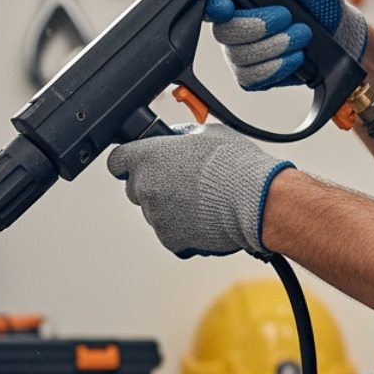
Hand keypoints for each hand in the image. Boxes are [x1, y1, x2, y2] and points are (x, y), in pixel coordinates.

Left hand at [106, 122, 293, 258]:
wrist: (256, 201)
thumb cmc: (234, 165)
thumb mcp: (206, 133)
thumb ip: (180, 137)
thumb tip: (175, 139)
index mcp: (147, 158)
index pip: (117, 161)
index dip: (129, 161)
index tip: (138, 163)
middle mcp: (145, 188)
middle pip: (135, 188)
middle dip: (153, 184)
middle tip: (182, 181)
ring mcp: (155, 216)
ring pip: (154, 211)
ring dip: (170, 207)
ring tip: (202, 200)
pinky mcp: (170, 240)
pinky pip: (171, 233)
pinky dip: (184, 228)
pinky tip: (206, 217)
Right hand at [207, 0, 367, 90]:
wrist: (337, 34)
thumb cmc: (318, 2)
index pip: (212, 3)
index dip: (214, 7)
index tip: (228, 8)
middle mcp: (234, 28)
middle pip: (225, 33)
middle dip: (259, 27)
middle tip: (287, 18)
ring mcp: (240, 55)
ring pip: (240, 57)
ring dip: (275, 47)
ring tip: (302, 36)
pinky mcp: (251, 78)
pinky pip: (250, 78)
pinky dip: (276, 68)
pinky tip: (295, 58)